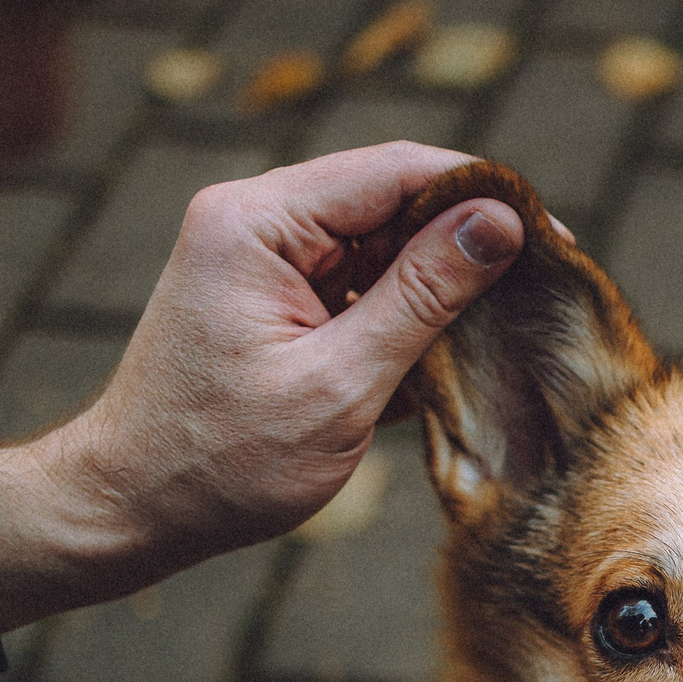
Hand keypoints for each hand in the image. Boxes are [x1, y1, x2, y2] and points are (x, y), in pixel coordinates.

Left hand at [0, 142, 527, 629]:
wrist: (130, 509)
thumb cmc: (222, 462)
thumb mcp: (340, 384)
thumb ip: (423, 296)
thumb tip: (500, 223)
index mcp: (256, 223)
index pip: (394, 172)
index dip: (480, 194)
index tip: (552, 235)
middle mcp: (253, 220)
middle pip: (390, 199)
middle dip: (468, 237)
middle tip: (548, 279)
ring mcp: (260, 258)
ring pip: (380, 244)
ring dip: (442, 281)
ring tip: (513, 317)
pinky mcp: (271, 298)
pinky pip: (356, 283)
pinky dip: (406, 312)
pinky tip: (457, 347)